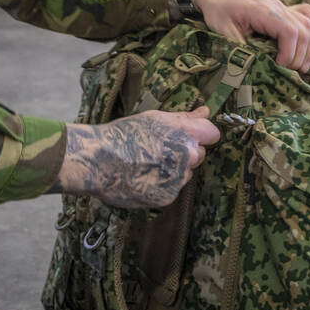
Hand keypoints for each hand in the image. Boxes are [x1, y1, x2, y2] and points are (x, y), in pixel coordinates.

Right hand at [56, 108, 220, 209]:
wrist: (98, 161)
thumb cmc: (123, 135)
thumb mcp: (154, 119)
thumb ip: (184, 118)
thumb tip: (205, 112)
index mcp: (187, 133)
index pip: (212, 133)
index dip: (201, 134)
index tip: (189, 136)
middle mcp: (188, 156)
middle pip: (199, 154)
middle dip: (186, 153)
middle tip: (159, 150)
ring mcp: (179, 178)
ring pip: (185, 174)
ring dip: (173, 170)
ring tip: (146, 164)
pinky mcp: (167, 196)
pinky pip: (171, 189)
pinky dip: (160, 185)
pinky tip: (142, 177)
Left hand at [186, 0, 309, 71]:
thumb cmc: (217, 6)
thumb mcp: (221, 28)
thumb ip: (237, 46)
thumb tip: (250, 66)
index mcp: (264, 12)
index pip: (290, 33)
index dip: (289, 54)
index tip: (279, 67)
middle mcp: (278, 7)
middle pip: (304, 32)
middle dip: (301, 56)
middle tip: (289, 72)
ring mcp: (283, 7)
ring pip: (308, 26)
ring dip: (309, 48)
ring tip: (300, 66)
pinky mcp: (283, 8)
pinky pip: (307, 16)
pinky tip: (308, 45)